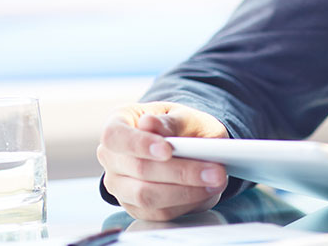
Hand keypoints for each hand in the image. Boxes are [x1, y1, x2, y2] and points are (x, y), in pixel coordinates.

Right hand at [97, 101, 230, 220]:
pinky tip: (206, 191)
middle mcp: (111, 157)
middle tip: (216, 170)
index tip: (167, 150)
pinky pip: (158, 213)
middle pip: (138, 169)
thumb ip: (170, 121)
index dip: (139, 144)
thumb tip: (149, 124)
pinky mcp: (135, 207)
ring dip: (186, 191)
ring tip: (216, 181)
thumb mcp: (182, 115)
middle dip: (179, 172)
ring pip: (147, 196)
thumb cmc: (180, 126)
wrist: (186, 144)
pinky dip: (186, 203)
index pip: (115, 136)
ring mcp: (120, 185)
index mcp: (117, 124)